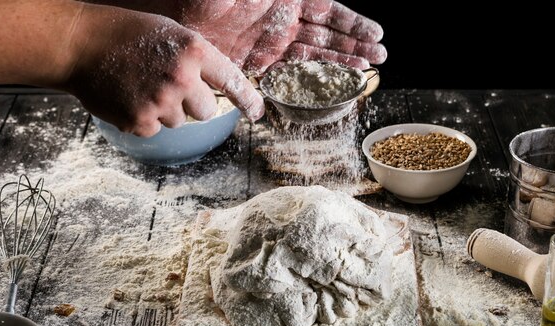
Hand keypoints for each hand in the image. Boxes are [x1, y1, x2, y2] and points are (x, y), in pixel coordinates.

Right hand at [66, 5, 263, 136]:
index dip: (247, 100)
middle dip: (194, 103)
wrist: (80, 45)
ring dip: (166, 110)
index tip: (257, 113)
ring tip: (142, 87)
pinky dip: (144, 118)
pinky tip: (130, 97)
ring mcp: (161, 103)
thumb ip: (197, 61)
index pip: (231, 81)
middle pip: (207, 111)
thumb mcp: (171, 35)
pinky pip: (156, 129)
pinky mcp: (141, 122)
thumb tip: (218, 88)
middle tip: (169, 87)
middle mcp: (182, 78)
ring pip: (180, 121)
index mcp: (193, 52)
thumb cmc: (127, 35)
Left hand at [173, 0, 386, 74]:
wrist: (174, 15)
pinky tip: (328, 87)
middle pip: (327, 34)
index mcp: (284, 0)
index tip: (377, 33)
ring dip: (340, 63)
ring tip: (366, 72)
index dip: (353, 22)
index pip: (328, 11)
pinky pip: (289, 74)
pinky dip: (308, 81)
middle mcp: (282, 21)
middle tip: (381, 57)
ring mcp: (271, 43)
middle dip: (354, 45)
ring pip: (314, 55)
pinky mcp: (256, 64)